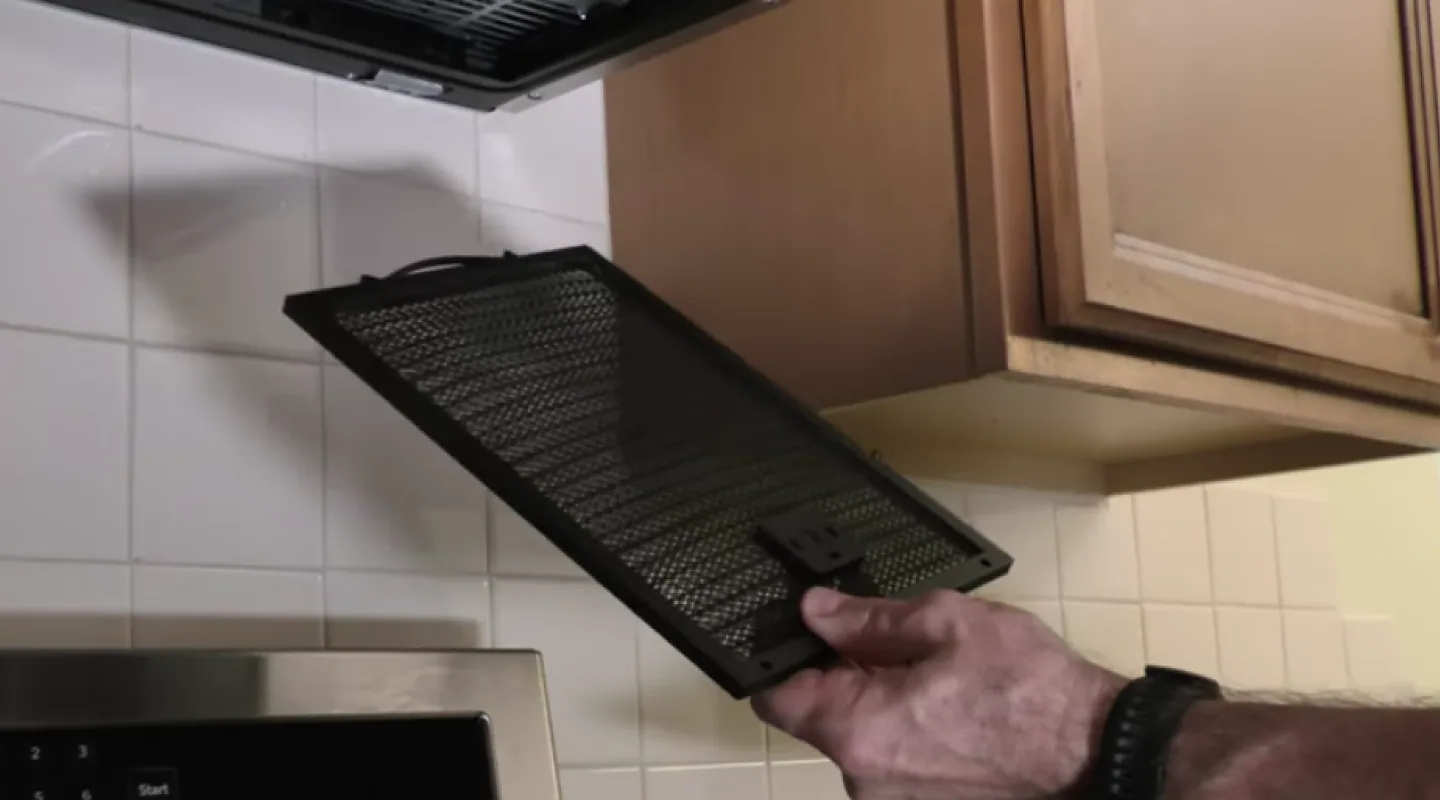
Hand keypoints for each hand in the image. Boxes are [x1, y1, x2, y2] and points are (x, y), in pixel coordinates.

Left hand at [752, 587, 1124, 799]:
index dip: (786, 659)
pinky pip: (891, 762)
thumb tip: (815, 610)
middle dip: (846, 676)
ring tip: (936, 678)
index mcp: (860, 729)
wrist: (1095, 750)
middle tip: (896, 645)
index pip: (777, 699)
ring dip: (880, 704)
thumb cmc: (1030, 690)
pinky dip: (906, 732)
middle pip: (821, 717)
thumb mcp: (946, 624)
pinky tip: (949, 709)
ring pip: (860, 739)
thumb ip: (867, 619)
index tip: (807, 635)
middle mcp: (865, 778)